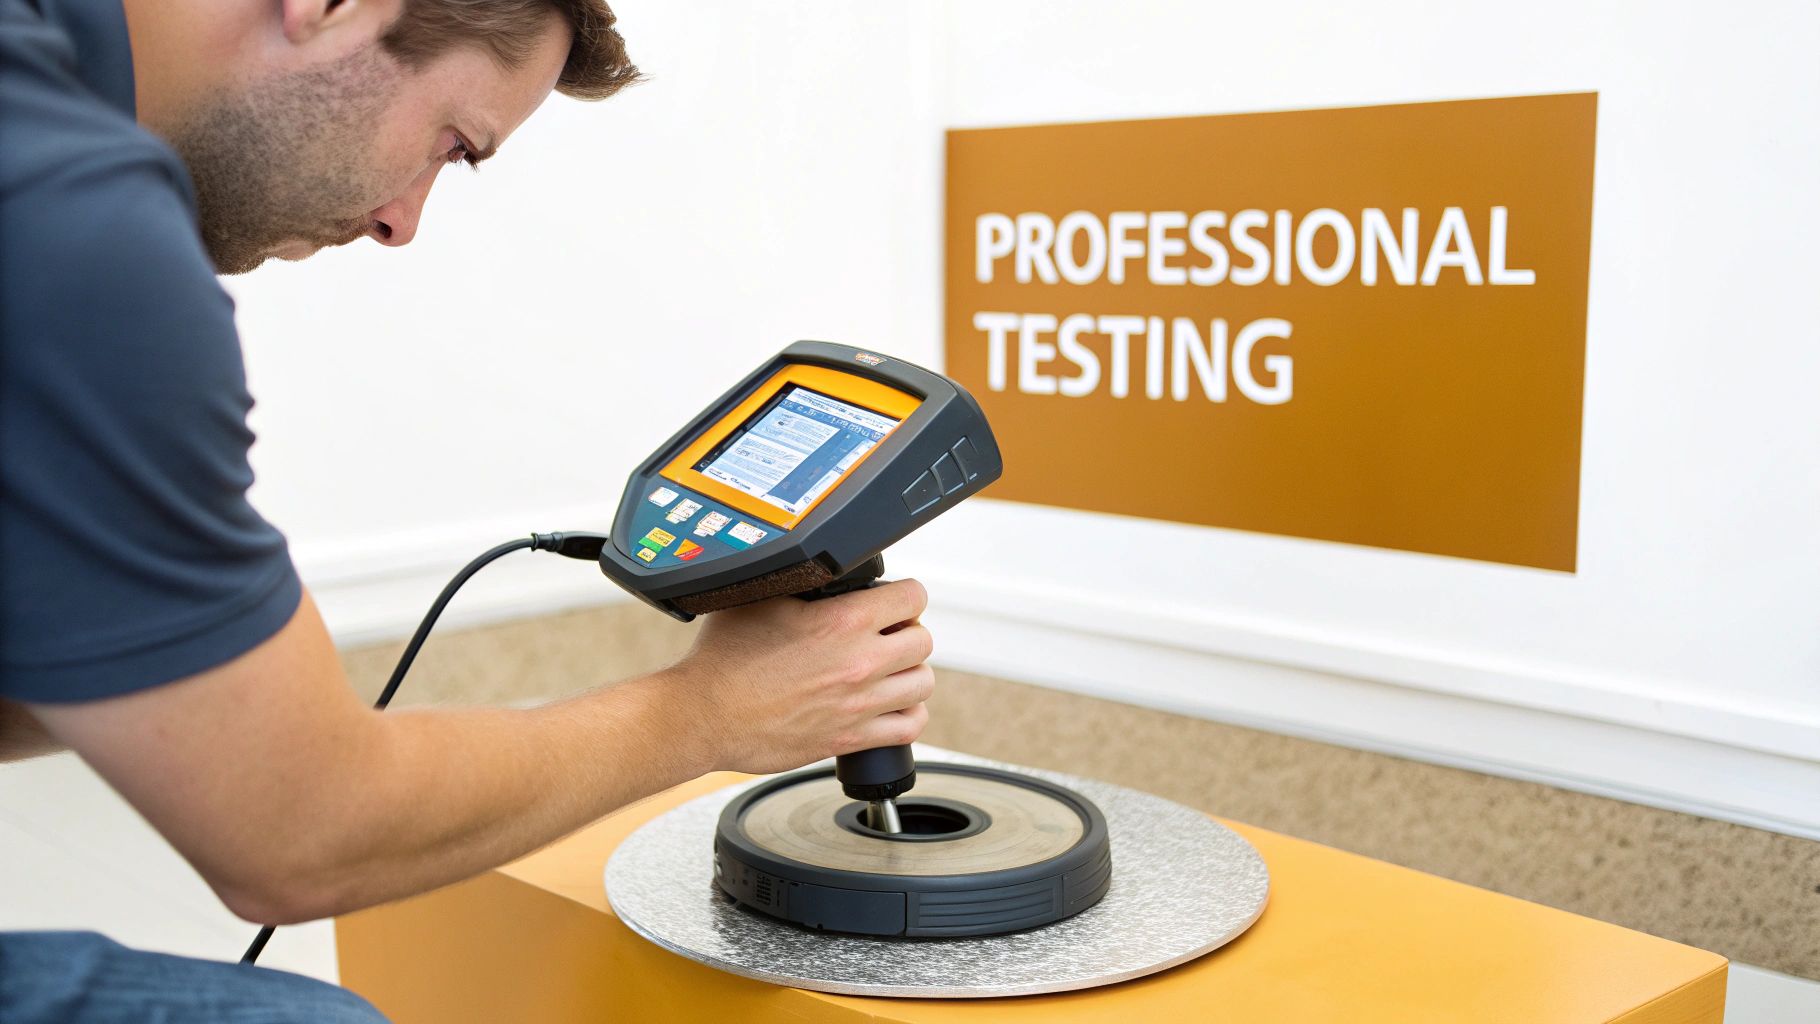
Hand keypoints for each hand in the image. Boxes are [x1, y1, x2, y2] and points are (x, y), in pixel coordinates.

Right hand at [665, 579, 934, 774]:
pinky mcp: (850, 738)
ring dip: (909, 673)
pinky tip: (890, 706)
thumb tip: (824, 571)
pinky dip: (907, 715)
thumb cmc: (723, 660)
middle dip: (907, 632)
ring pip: (922, 683)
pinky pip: (909, 728)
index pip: (912, 596)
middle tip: (886, 635)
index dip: (904, 594)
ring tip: (888, 670)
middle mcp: (859, 662)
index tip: (893, 601)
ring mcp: (859, 703)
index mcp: (843, 621)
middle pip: (922, 640)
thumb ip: (804, 584)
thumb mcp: (762, 599)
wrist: (704, 715)